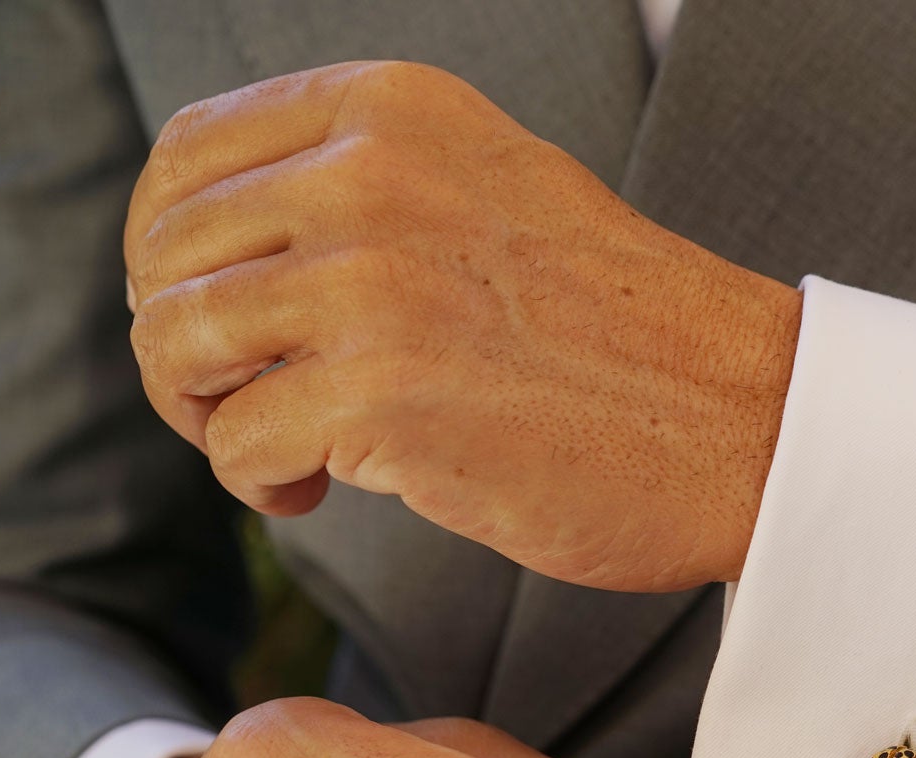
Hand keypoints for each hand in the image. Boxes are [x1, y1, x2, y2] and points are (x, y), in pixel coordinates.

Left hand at [122, 61, 801, 591]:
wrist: (750, 423)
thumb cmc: (629, 337)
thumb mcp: (492, 194)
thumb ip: (367, 189)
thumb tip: (221, 250)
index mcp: (395, 110)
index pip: (188, 158)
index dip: (171, 254)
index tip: (223, 322)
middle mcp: (372, 174)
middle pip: (165, 258)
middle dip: (188, 349)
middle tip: (256, 403)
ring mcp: (376, 282)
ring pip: (178, 346)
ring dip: (212, 418)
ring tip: (292, 450)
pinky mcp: (386, 395)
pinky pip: (237, 444)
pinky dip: (262, 484)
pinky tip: (326, 490)